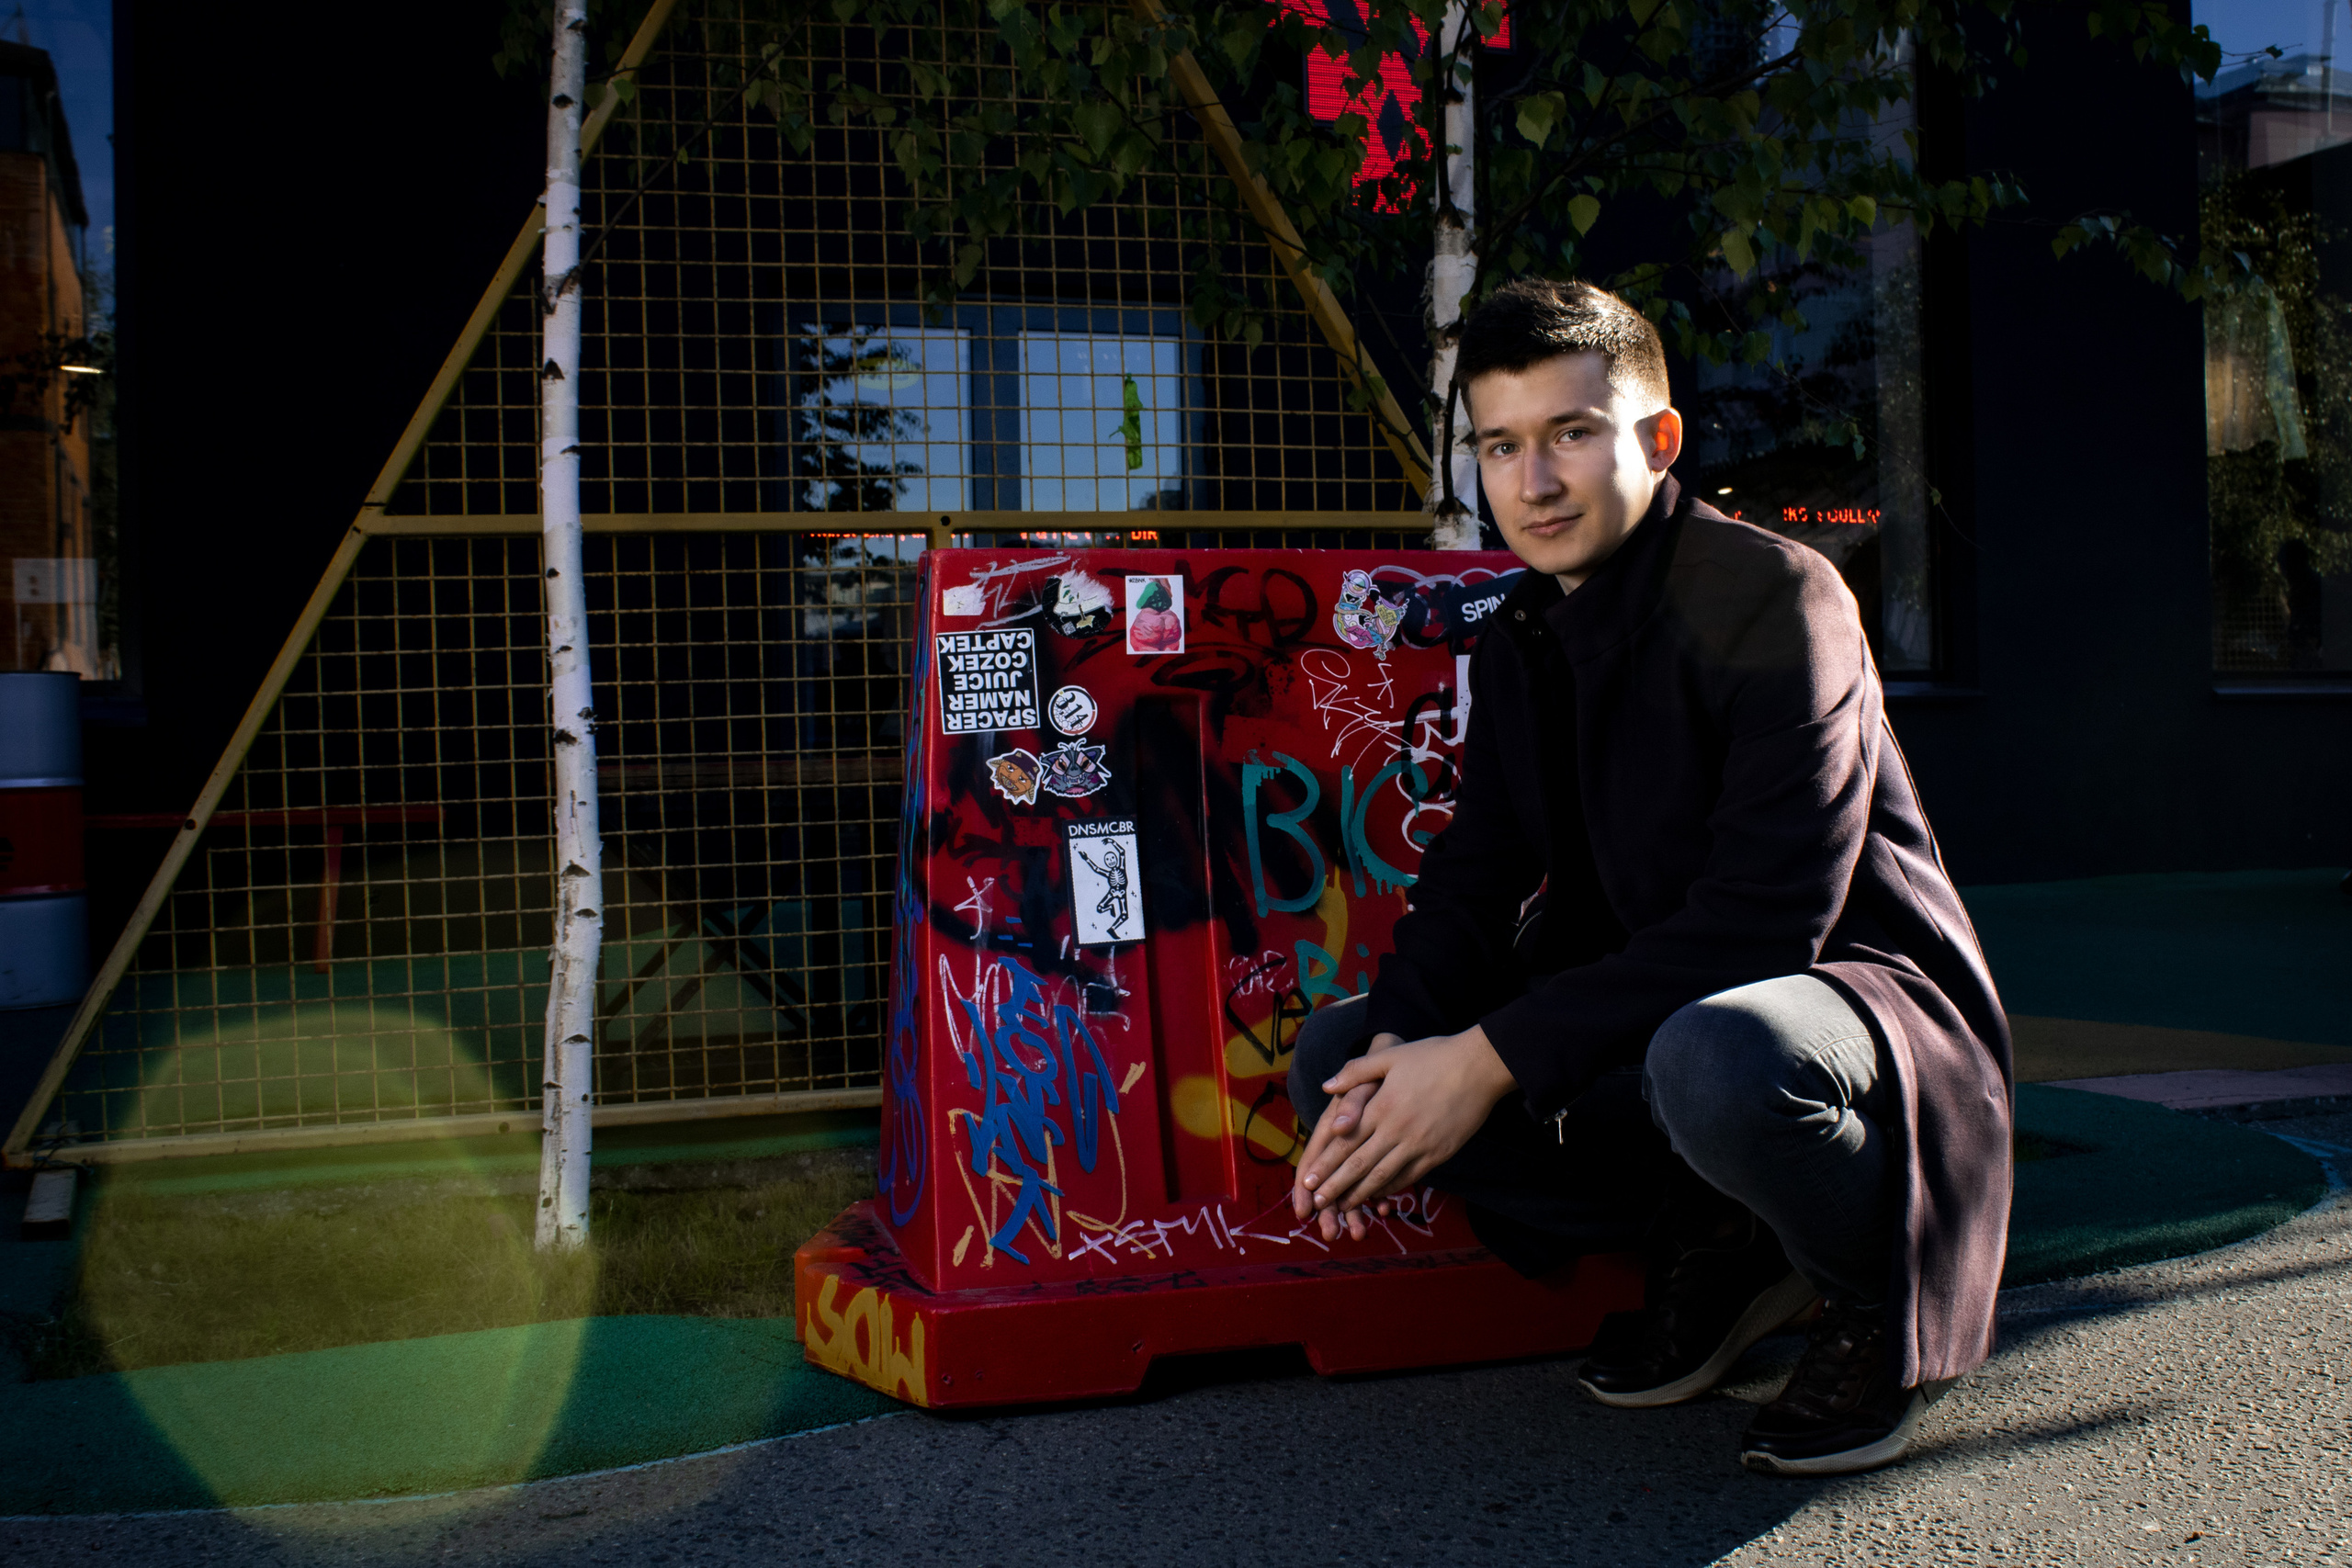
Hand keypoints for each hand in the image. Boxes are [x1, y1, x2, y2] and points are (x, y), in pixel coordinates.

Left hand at [1293, 1027, 1516, 1240]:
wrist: (1480, 1067)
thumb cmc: (1434, 1057)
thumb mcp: (1390, 1057)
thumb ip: (1356, 1071)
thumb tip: (1327, 1086)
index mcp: (1382, 1107)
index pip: (1345, 1143)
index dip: (1325, 1164)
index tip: (1307, 1181)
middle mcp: (1397, 1130)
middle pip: (1360, 1165)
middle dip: (1336, 1186)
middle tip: (1318, 1203)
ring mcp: (1419, 1145)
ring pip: (1384, 1176)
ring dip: (1361, 1193)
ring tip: (1343, 1207)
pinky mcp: (1439, 1153)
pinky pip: (1410, 1177)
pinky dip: (1391, 1188)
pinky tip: (1379, 1194)